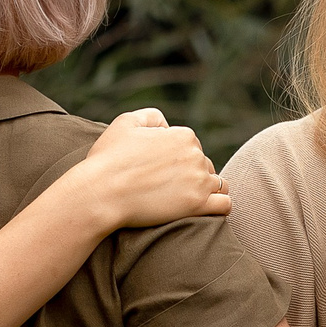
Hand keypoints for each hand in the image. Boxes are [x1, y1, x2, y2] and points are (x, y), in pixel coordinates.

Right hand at [70, 108, 230, 229]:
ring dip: (205, 190)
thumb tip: (166, 127)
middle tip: (167, 188)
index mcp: (183, 136)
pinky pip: (224, 205)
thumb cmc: (108, 159)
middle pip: (205, 165)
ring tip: (184, 200)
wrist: (101, 193)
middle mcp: (196, 156)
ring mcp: (199, 181)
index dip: (177, 159)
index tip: (160, 171)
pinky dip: (218, 206)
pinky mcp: (198, 206)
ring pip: (217, 184)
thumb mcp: (125, 122)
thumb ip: (151, 117)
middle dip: (191, 175)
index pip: (192, 147)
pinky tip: (203, 210)